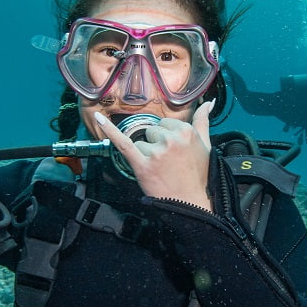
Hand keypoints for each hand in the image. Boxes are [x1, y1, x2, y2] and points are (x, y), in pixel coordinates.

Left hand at [93, 100, 214, 210]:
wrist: (193, 204)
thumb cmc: (200, 176)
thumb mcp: (206, 146)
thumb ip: (203, 121)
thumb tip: (208, 102)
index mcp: (186, 132)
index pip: (165, 123)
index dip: (167, 137)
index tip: (174, 150)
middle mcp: (171, 139)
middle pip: (151, 131)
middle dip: (156, 144)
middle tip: (168, 162)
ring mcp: (156, 152)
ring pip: (140, 142)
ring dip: (146, 155)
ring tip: (160, 169)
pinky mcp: (142, 165)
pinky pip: (123, 144)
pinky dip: (110, 131)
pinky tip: (99, 119)